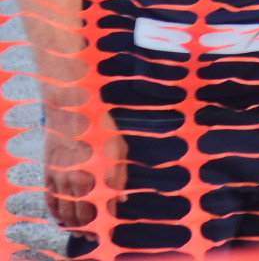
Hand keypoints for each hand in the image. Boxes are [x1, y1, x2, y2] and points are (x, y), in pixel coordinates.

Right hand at [42, 101, 126, 234]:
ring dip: (72, 226)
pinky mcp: (48, 175)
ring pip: (65, 212)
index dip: (105, 223)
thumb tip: (121, 200)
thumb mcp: (118, 150)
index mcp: (97, 176)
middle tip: (94, 236)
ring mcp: (60, 179)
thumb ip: (119, 177)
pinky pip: (50, 201)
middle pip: (81, 215)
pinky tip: (61, 220)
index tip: (108, 231)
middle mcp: (76, 182)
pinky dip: (55, 213)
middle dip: (89, 229)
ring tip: (80, 233)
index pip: (101, 209)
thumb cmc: (100, 129)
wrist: (71, 112)